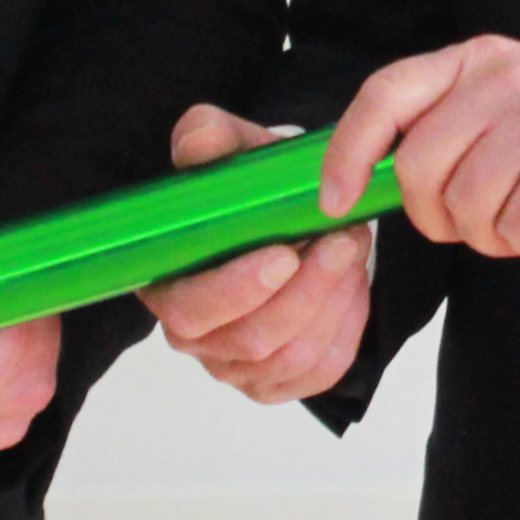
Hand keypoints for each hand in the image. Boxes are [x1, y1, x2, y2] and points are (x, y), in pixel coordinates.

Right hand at [143, 103, 374, 401]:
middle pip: (251, 340)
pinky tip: (352, 283)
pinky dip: (347, 326)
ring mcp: (237, 365)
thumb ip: (208, 139)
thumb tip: (201, 142)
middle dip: (307, 291)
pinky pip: (321, 370)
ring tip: (351, 248)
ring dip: (333, 301)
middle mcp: (195, 338)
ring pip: (292, 357)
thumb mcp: (228, 149)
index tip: (284, 254)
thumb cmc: (246, 190)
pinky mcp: (279, 380)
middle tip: (342, 240)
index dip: (237, 290)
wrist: (279, 214)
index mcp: (166, 285)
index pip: (190, 310)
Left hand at [330, 39, 519, 261]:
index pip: (385, 96)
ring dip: (499, 235)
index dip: (348, 152)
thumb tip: (374, 174)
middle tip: (489, 220)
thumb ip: (452, 121)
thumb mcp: (514, 99)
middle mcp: (503, 78)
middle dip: (442, 218)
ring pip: (466, 211)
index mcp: (478, 58)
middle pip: (419, 174)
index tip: (337, 199)